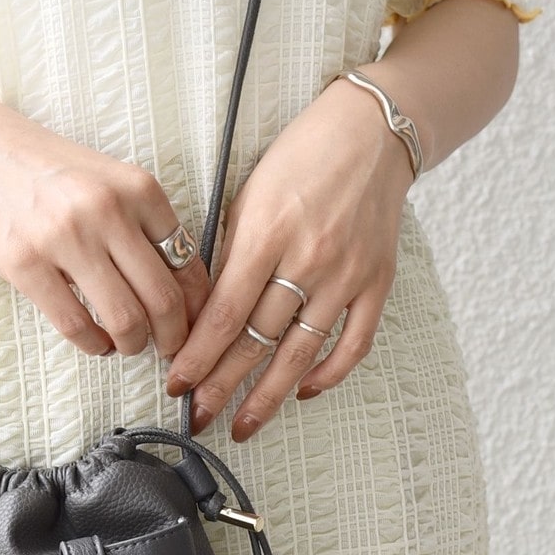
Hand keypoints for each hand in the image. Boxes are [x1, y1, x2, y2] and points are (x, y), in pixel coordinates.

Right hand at [0, 85, 211, 358]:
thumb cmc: (45, 169)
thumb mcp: (107, 180)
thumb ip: (144, 224)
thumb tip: (183, 287)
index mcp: (138, 189)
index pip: (188, 263)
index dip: (198, 306)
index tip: (195, 325)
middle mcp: (108, 211)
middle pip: (164, 299)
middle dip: (173, 337)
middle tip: (169, 349)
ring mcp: (66, 238)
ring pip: (125, 319)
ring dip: (134, 344)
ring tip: (128, 344)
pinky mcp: (26, 263)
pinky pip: (76, 325)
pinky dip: (94, 345)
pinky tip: (96, 343)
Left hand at [163, 75, 415, 439]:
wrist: (373, 131)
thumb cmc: (302, 156)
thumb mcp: (248, 193)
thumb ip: (229, 253)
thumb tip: (203, 313)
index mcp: (268, 232)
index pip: (225, 314)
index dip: (198, 356)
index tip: (176, 383)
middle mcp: (309, 258)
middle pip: (258, 340)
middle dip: (222, 385)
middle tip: (199, 416)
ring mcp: (347, 274)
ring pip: (301, 351)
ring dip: (269, 394)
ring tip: (244, 424)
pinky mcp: (378, 281)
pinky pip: (354, 342)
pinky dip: (329, 372)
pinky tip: (304, 390)